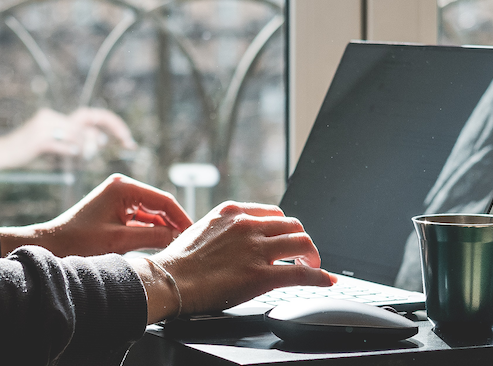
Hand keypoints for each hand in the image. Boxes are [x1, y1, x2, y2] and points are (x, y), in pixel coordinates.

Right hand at [0, 107, 136, 170]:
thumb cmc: (29, 153)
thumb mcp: (56, 146)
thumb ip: (77, 141)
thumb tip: (100, 140)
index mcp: (58, 117)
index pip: (92, 115)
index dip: (113, 124)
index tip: (129, 140)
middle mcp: (53, 117)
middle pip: (90, 120)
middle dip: (113, 130)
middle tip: (126, 144)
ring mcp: (45, 127)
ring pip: (81, 137)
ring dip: (87, 150)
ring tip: (81, 157)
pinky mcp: (39, 141)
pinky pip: (67, 147)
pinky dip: (73, 154)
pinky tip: (69, 157)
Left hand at [0, 174, 191, 256]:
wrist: (50, 246)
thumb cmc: (79, 241)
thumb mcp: (120, 240)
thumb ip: (153, 236)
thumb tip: (179, 236)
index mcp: (124, 187)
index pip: (163, 201)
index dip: (181, 217)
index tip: (193, 233)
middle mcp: (123, 188)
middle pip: (159, 206)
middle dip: (173, 223)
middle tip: (189, 241)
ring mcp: (119, 199)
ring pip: (151, 214)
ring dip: (163, 229)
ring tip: (177, 245)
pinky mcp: (116, 211)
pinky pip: (141, 220)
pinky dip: (151, 232)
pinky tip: (162, 244)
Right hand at [131, 202, 336, 323]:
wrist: (167, 280)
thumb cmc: (179, 262)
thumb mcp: (203, 229)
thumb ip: (226, 230)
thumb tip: (237, 239)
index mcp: (234, 212)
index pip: (274, 213)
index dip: (286, 228)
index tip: (288, 238)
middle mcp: (248, 226)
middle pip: (294, 225)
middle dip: (303, 241)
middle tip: (304, 254)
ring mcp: (256, 250)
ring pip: (302, 243)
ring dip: (312, 255)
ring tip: (312, 266)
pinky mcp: (260, 275)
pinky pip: (300, 272)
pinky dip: (319, 276)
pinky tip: (325, 279)